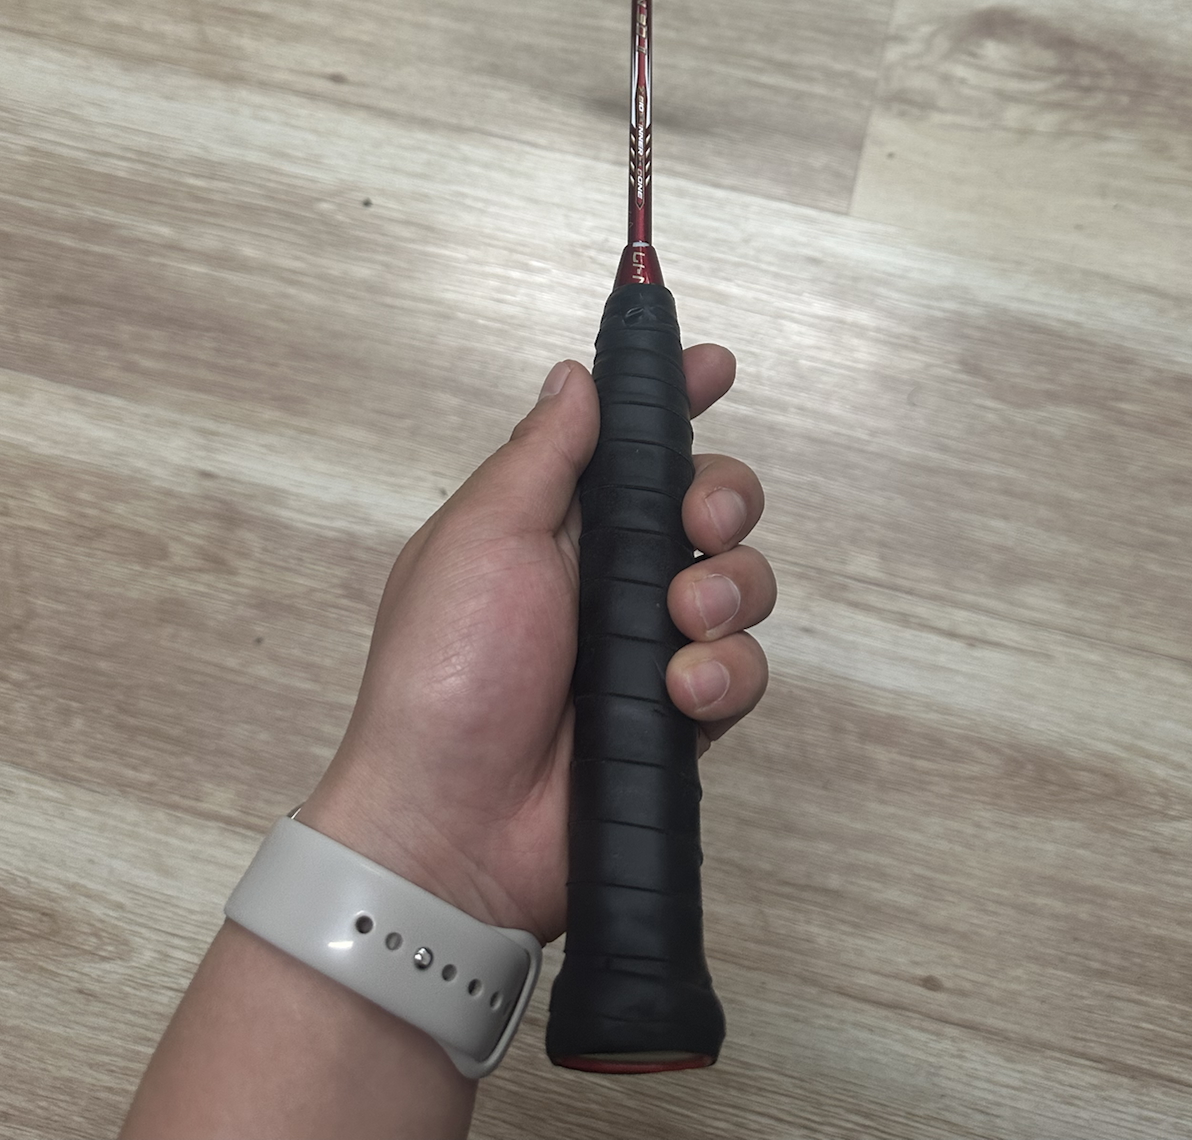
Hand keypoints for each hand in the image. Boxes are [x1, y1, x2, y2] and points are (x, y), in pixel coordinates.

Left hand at [298, 347, 774, 944]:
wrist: (453, 823)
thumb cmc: (448, 666)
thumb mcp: (484, 535)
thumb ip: (544, 454)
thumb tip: (575, 374)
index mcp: (555, 521)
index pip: (632, 442)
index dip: (676, 400)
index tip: (716, 367)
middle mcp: (611, 575)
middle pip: (710, 504)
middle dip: (726, 500)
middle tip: (701, 527)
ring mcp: (650, 647)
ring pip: (741, 584)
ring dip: (730, 593)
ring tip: (680, 627)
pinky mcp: (680, 716)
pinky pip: (743, 672)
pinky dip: (724, 674)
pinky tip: (681, 693)